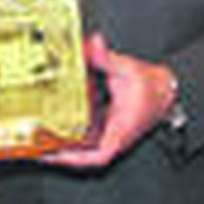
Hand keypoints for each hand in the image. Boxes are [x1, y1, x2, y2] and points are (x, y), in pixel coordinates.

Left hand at [44, 34, 176, 169]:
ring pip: (83, 149)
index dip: (76, 159)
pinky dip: (70, 137)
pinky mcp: (106, 128)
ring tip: (39, 142)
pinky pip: (85, 139)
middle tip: (37, 148)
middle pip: (84, 156)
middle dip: (60, 155)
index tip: (56, 155)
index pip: (99, 156)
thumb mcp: (126, 69)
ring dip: (63, 147)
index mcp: (120, 130)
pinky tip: (54, 129)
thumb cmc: (151, 87)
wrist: (166, 89)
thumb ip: (106, 58)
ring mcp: (109, 134)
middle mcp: (114, 137)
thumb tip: (94, 43)